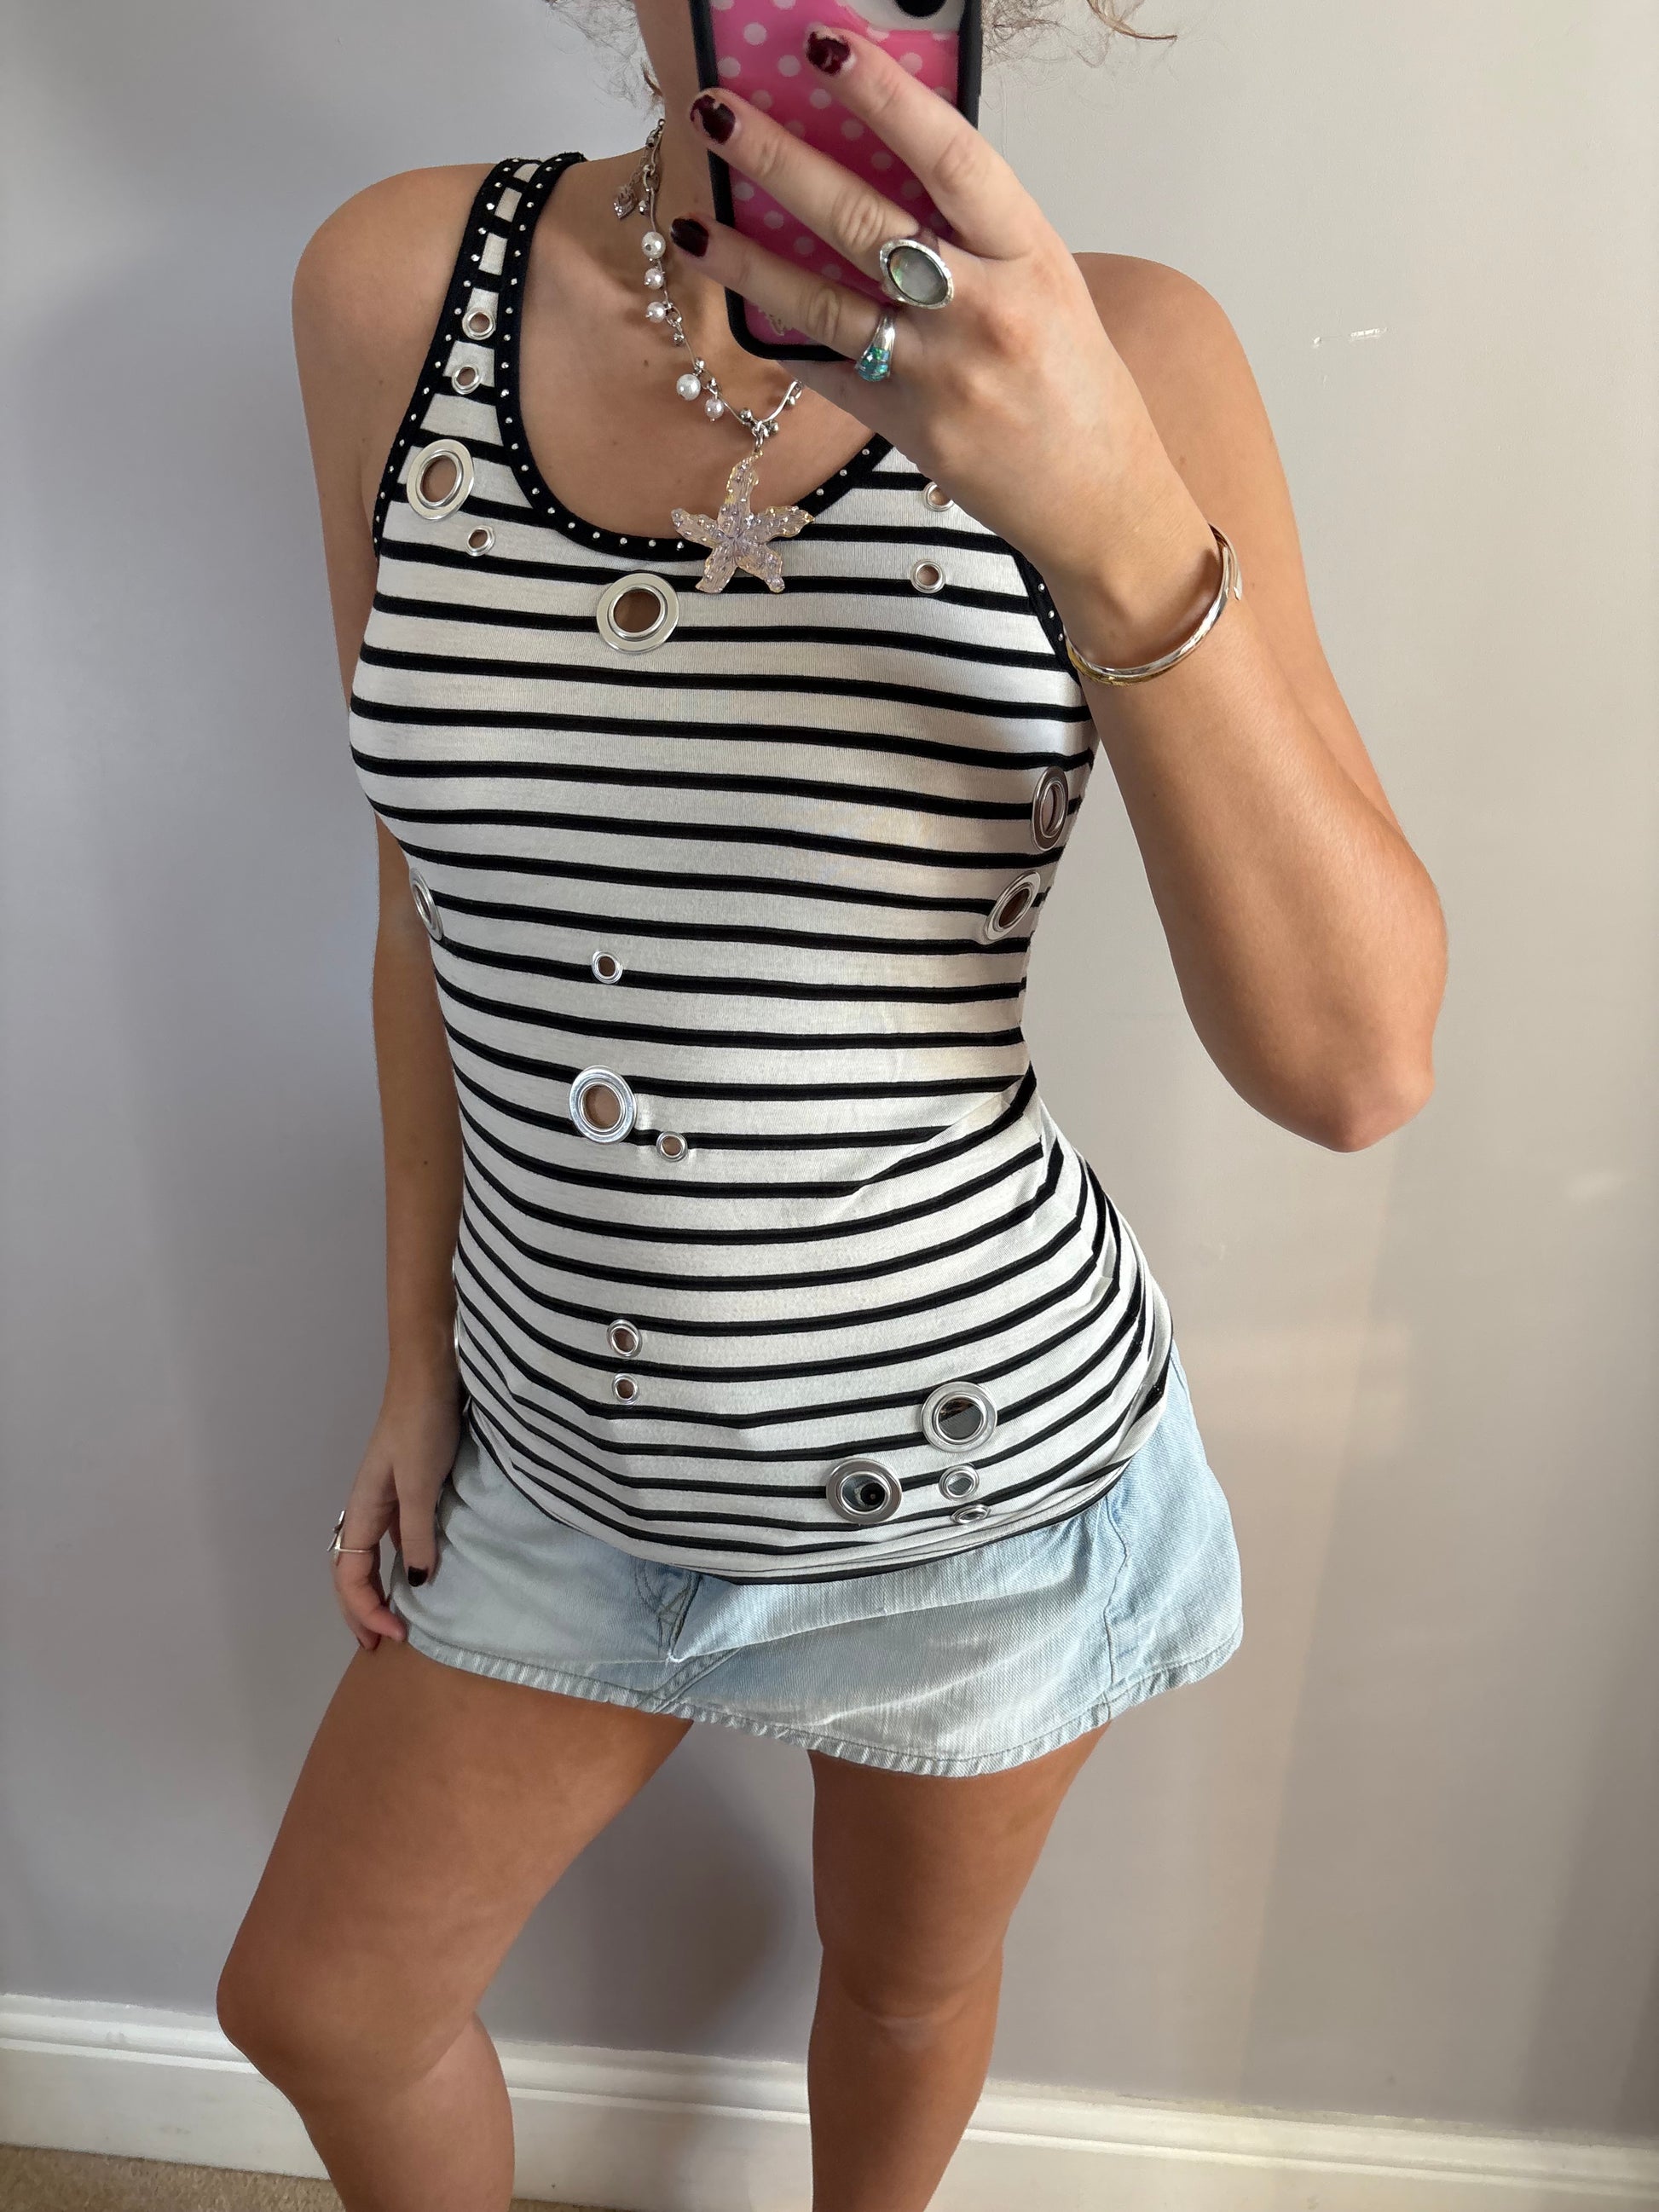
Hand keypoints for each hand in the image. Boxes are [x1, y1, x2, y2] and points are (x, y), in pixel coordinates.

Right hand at [330, 1369, 460, 1650]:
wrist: (430, 1376)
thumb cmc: (423, 1426)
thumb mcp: (423, 1486)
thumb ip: (418, 1535)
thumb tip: (416, 1583)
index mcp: (362, 1511)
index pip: (349, 1576)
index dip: (366, 1611)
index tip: (395, 1635)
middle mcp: (366, 1509)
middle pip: (350, 1572)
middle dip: (360, 1612)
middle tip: (378, 1645)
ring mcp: (385, 1499)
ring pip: (369, 1557)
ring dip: (374, 1592)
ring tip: (390, 1619)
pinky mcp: (406, 1488)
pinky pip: (392, 1539)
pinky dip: (396, 1565)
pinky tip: (415, 1573)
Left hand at [674, 22, 1208, 606]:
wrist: (1102, 499)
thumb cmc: (1078, 383)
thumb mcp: (1047, 284)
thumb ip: (976, 234)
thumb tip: (887, 169)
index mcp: (1029, 255)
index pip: (949, 155)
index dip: (883, 94)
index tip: (824, 46)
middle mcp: (984, 310)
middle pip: (863, 220)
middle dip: (778, 160)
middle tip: (716, 114)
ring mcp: (940, 374)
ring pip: (821, 302)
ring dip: (746, 258)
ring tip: (691, 223)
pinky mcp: (907, 429)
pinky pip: (828, 371)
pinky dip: (783, 337)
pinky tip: (740, 303)